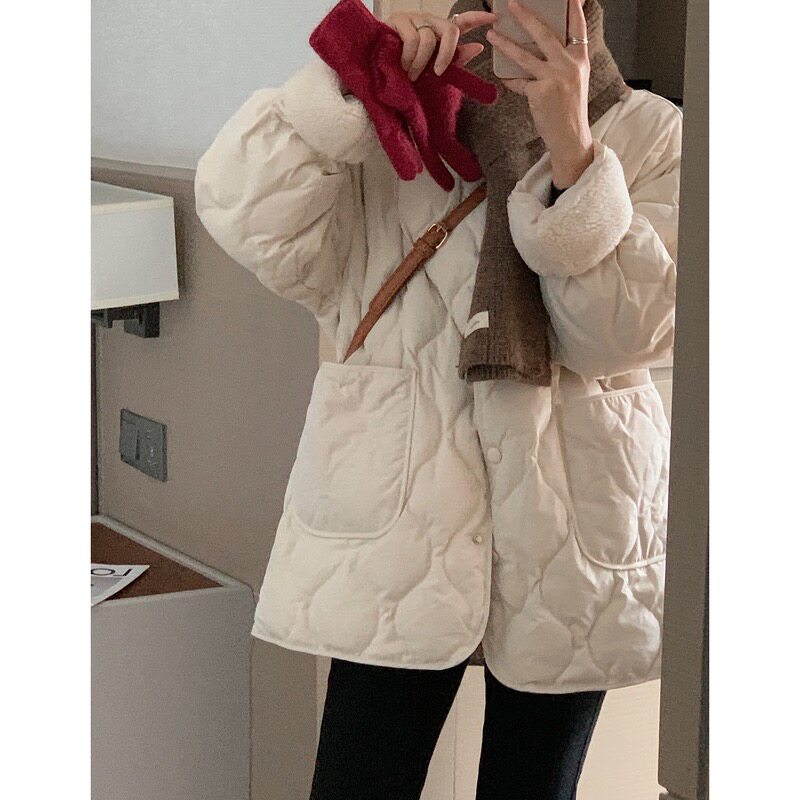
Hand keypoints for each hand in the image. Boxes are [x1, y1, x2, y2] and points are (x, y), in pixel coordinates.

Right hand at [385, 9, 495, 80]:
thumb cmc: (405, 70)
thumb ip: (455, 60)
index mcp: (439, 33)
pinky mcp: (398, 20)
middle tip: (439, 72)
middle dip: (447, 54)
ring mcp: (414, 19)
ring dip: (421, 63)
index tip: (494, 17)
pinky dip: (410, 58)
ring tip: (412, 75)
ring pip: (429, 39)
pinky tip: (403, 67)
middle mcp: (429, 22)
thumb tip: (479, 47)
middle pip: (450, 30)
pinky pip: (412, 40)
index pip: (462, 21)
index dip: (478, 17)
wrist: (375, 68)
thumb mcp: (432, 71)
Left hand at [486, 0, 592, 187]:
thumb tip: (539, 47)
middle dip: (526, 16)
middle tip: (512, 4)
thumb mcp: (573, 81)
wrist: (570, 137)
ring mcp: (554, 78)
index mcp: (580, 59)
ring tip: (492, 34)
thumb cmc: (569, 110)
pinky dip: (510, 79)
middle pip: (545, 33)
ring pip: (525, 55)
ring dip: (505, 43)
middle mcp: (569, 65)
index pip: (577, 27)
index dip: (573, 8)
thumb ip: (561, 62)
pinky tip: (502, 76)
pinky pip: (518, 82)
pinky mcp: (540, 92)